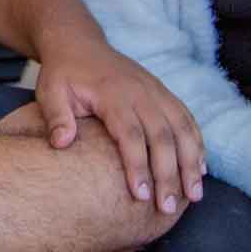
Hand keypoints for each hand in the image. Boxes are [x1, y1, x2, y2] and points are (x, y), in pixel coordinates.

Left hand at [33, 33, 203, 214]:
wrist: (79, 43)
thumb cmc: (63, 73)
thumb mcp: (50, 91)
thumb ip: (56, 117)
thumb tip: (62, 144)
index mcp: (113, 94)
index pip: (130, 134)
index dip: (137, 166)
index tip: (140, 196)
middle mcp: (140, 92)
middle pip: (162, 136)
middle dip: (168, 174)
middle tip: (166, 208)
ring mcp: (155, 91)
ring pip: (181, 128)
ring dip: (191, 162)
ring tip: (193, 195)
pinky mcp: (163, 92)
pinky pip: (186, 119)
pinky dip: (197, 144)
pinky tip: (201, 169)